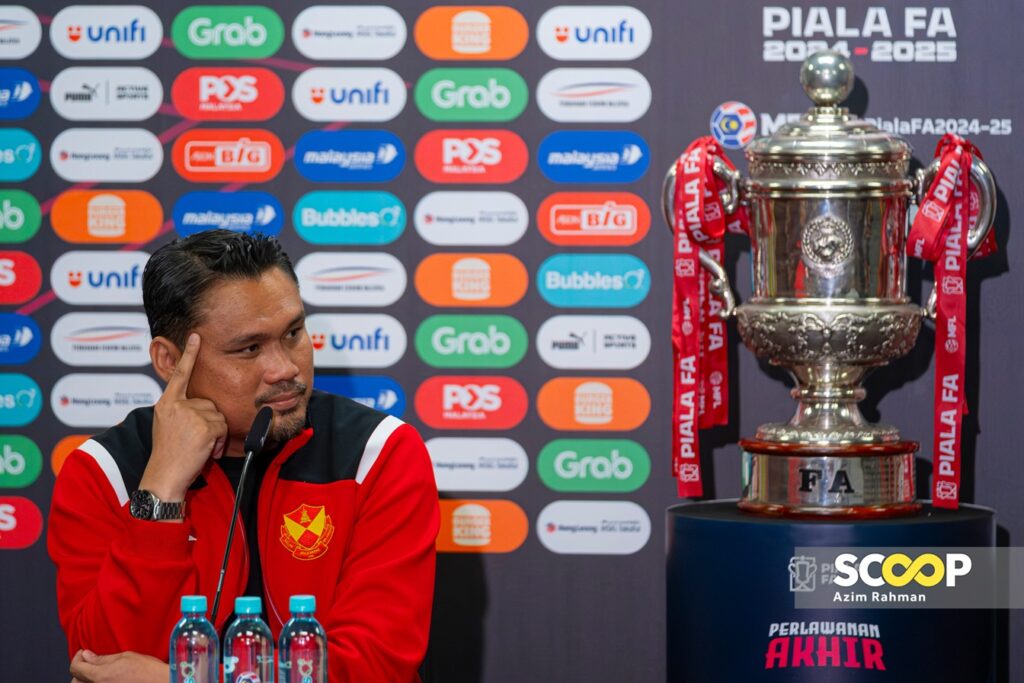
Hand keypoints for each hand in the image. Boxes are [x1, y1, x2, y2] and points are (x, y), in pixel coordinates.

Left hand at [70, 649, 167, 682]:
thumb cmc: (147, 670)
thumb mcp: (126, 657)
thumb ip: (103, 658)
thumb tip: (86, 655)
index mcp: (100, 676)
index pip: (75, 668)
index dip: (77, 657)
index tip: (83, 652)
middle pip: (76, 682)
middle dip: (79, 671)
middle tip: (89, 662)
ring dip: (86, 680)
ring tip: (97, 672)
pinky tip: (106, 678)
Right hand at [140, 333, 227, 502]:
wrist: (164, 476)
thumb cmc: (169, 455)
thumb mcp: (167, 425)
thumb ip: (180, 410)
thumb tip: (201, 406)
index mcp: (166, 403)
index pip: (180, 375)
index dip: (189, 354)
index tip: (196, 336)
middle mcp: (176, 405)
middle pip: (209, 404)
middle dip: (209, 423)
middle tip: (195, 441)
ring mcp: (190, 414)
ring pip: (218, 416)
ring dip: (215, 433)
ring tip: (198, 447)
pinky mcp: (203, 425)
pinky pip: (223, 428)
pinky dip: (219, 441)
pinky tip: (205, 450)